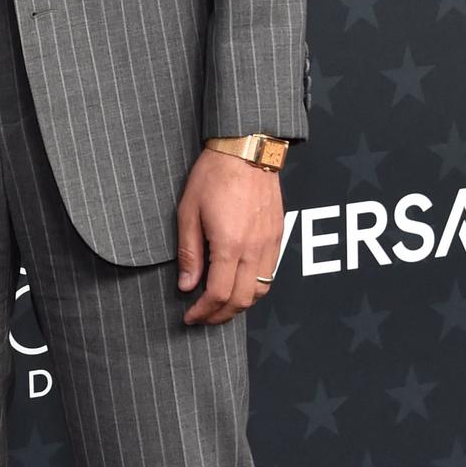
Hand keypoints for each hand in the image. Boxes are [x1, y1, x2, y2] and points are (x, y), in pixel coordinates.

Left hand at [176, 149, 283, 327]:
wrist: (247, 149)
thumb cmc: (214, 175)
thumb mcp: (188, 212)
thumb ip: (189, 253)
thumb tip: (187, 285)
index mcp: (229, 244)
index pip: (219, 294)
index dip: (203, 311)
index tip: (190, 316)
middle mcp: (254, 248)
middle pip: (242, 300)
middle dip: (221, 315)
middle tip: (203, 317)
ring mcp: (270, 243)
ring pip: (261, 290)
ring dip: (240, 304)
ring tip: (220, 305)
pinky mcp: (278, 235)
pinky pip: (270, 273)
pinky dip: (254, 287)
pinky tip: (238, 283)